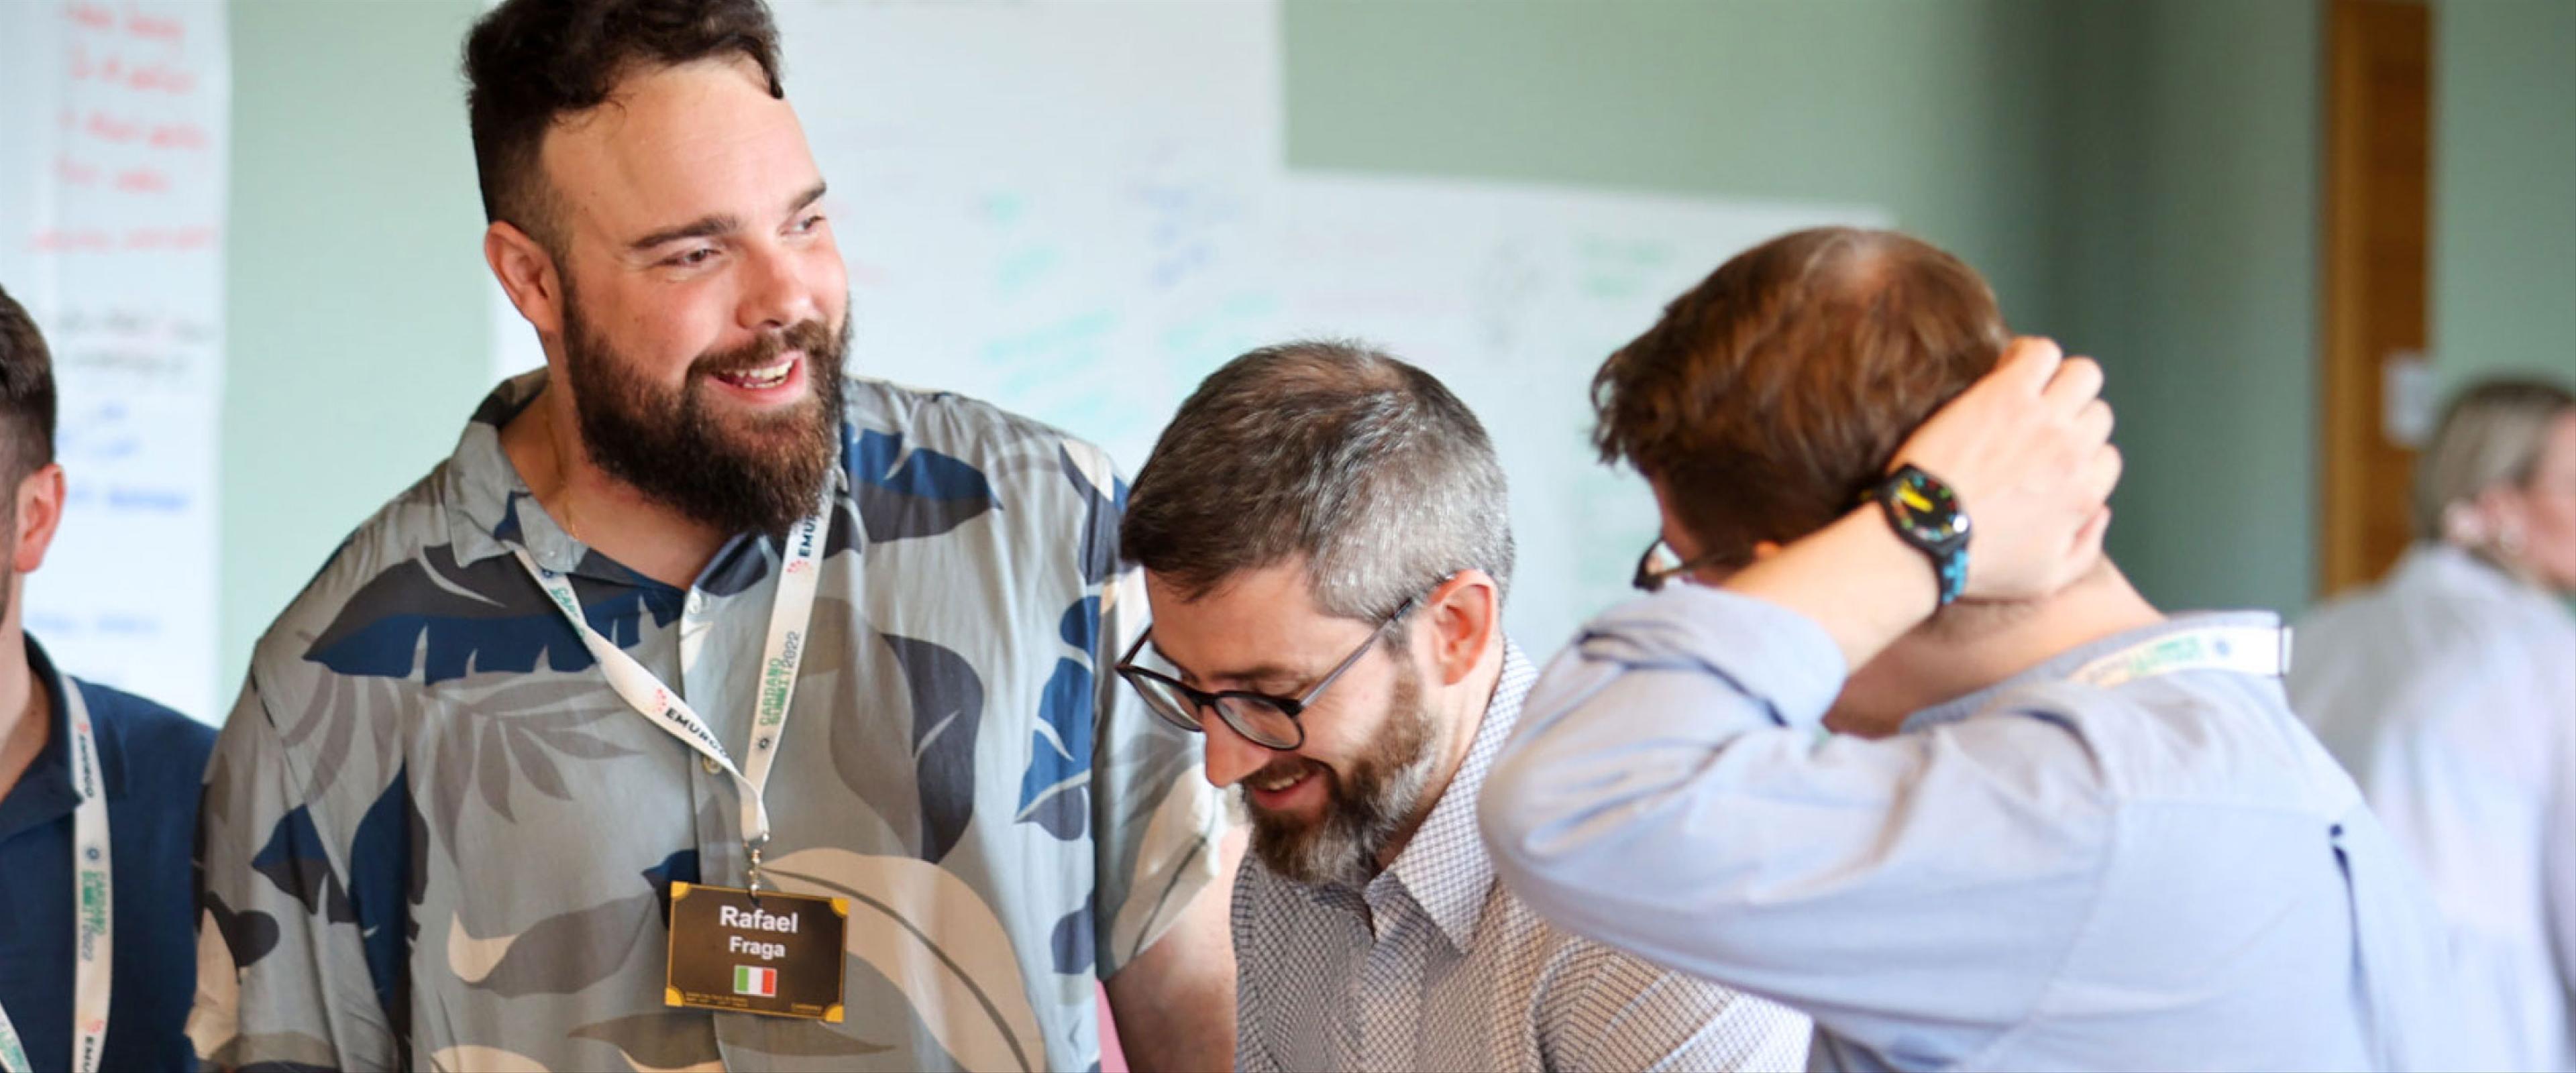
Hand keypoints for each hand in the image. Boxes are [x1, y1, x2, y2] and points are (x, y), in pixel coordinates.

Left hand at [1892, 337, 2118, 600]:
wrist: (1922, 538)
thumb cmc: (1974, 563)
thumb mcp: (2045, 579)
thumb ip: (2086, 548)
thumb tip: (2102, 510)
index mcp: (2085, 495)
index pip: (2106, 457)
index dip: (2078, 457)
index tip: (2046, 459)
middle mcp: (2072, 452)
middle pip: (2097, 413)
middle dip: (2072, 417)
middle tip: (2034, 423)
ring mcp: (2041, 419)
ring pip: (2082, 374)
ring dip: (2060, 379)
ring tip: (2027, 390)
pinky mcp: (2005, 394)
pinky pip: (2039, 352)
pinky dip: (2029, 353)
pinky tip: (2006, 368)